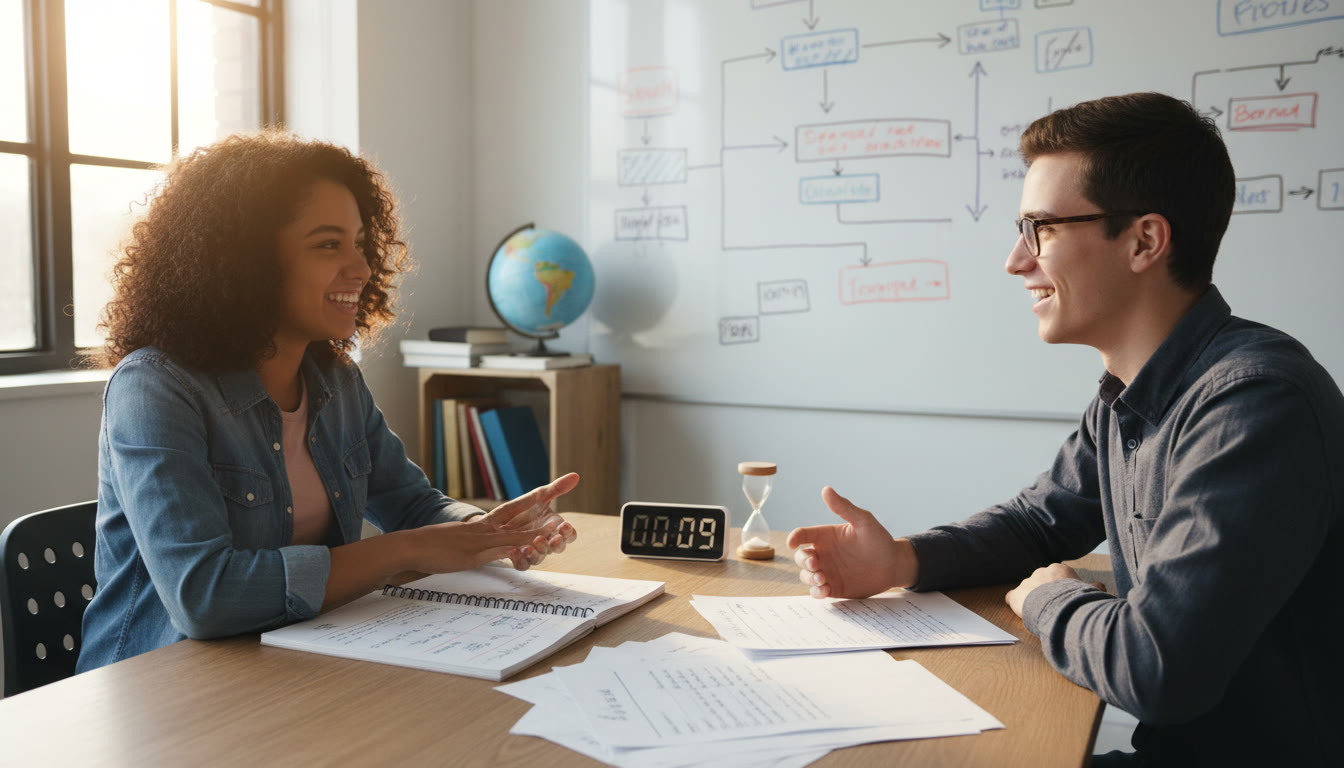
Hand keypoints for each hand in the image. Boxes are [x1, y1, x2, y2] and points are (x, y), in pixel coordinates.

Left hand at [474, 473, 579, 569]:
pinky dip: (520, 560)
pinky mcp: (518, 557)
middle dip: (556, 545)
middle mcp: (546, 541)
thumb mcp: (538, 496)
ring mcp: (533, 550)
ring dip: (537, 554)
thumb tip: (575, 476)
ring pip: (540, 558)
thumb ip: (556, 489)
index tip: (564, 526)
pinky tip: (514, 551)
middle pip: (557, 548)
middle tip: (552, 539)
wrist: (498, 519)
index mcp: (554, 528)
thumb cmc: (523, 509)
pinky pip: (522, 564)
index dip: (569, 533)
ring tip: (529, 546)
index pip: (569, 535)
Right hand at [785, 486, 914, 598]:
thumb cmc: (879, 540)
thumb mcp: (863, 521)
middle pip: (800, 557)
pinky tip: (824, 589)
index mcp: (826, 536)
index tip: (792, 543)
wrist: (893, 565)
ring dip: (808, 578)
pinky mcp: (833, 587)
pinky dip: (816, 592)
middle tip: (816, 565)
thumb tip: (826, 489)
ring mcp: (827, 571)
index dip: (795, 538)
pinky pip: (817, 592)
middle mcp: (823, 553)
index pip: (803, 535)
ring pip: (806, 576)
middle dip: (803, 561)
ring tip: (821, 579)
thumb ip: (844, 508)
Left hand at [1004, 563, 1105, 617]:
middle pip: (1043, 582)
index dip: (1063, 589)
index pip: (1059, 577)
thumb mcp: (1090, 591)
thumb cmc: (1077, 598)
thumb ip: (1094, 587)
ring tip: (1040, 613)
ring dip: (1032, 599)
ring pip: (1028, 590)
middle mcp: (1041, 572)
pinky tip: (1021, 611)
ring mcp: (1027, 582)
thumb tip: (1101, 586)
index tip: (1067, 599)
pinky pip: (1012, 597)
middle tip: (1054, 607)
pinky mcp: (1016, 595)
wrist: (1058, 605)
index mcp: (1059, 569)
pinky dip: (1015, 603)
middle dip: (1047, 593)